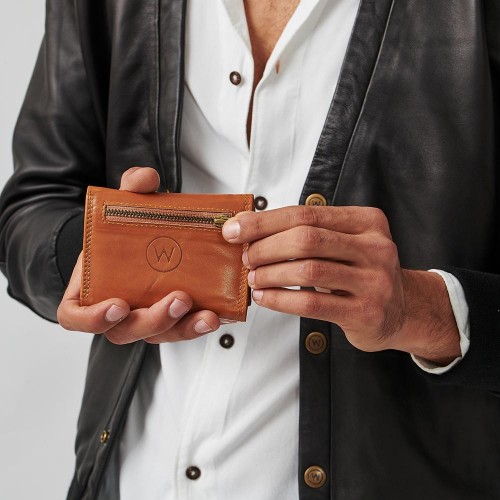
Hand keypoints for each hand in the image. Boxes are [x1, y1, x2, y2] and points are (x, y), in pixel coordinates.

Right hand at [57, 167, 219, 343]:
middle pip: (125, 331)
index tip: (118, 305)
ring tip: (207, 314)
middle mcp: (117, 311)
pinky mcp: (170, 319)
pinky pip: (182, 329)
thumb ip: (130, 190)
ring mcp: (144, 318)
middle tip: (178, 299)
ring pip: (159, 335)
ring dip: (184, 328)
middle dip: (154, 319)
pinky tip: (219, 314)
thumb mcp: (123, 208)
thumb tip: (146, 178)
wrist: (139, 244)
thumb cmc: (122, 235)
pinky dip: (199, 325)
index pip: (77, 316)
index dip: (93, 319)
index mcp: (91, 290)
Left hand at [222, 205, 460, 364]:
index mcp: (367, 221)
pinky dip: (280, 299)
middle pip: (306, 238)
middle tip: (247, 258)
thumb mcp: (347, 243)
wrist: (404, 311)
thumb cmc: (363, 273)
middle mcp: (375, 247)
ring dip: (270, 274)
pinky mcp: (365, 311)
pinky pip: (312, 303)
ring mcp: (374, 280)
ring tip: (253, 279)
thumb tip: (251, 229)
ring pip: (307, 270)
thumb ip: (310, 233)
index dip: (265, 221)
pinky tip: (266, 298)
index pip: (306, 213)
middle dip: (266, 247)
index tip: (236, 229)